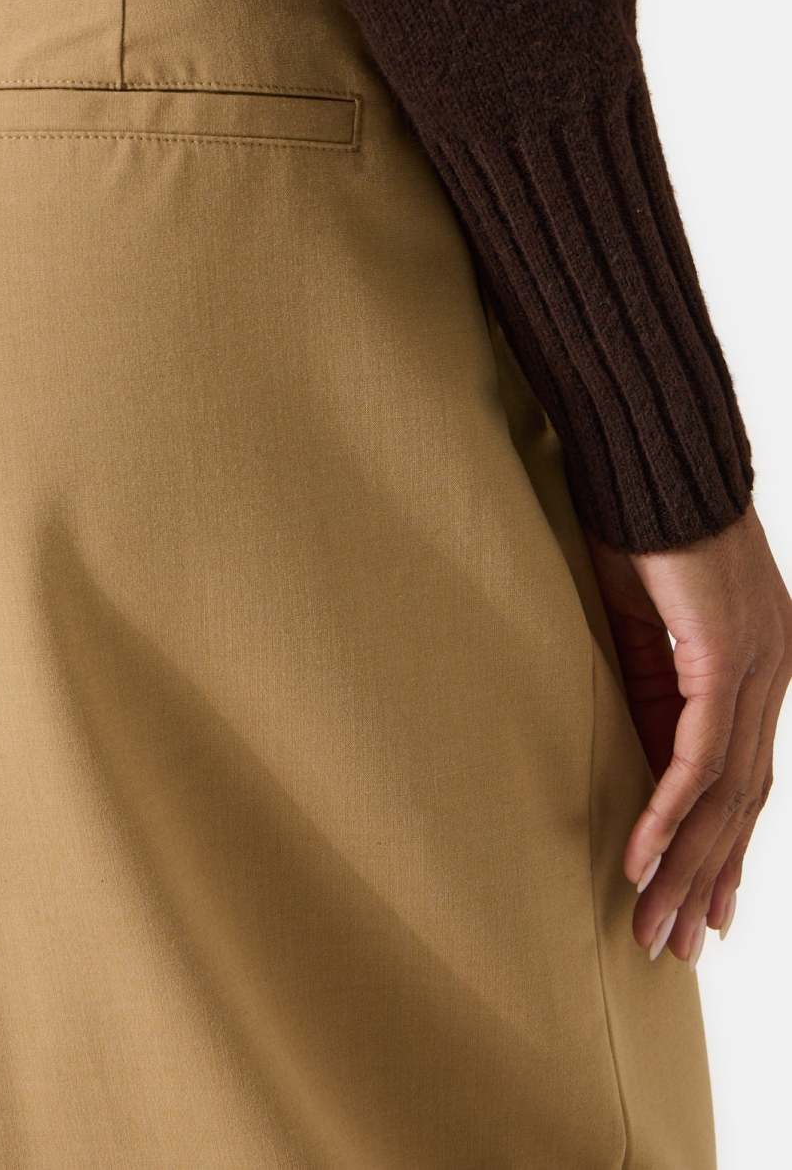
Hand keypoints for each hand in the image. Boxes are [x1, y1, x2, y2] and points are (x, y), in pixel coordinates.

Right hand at [587, 505, 790, 964]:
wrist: (650, 455)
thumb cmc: (637, 519)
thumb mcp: (636, 618)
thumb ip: (646, 677)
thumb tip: (630, 734)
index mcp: (756, 663)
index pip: (743, 776)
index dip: (720, 846)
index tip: (698, 904)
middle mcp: (771, 673)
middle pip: (743, 801)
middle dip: (706, 878)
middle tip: (678, 944)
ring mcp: (756, 667)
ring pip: (725, 793)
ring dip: (683, 865)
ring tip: (654, 926)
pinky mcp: (724, 658)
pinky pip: (697, 756)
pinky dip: (668, 812)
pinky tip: (642, 858)